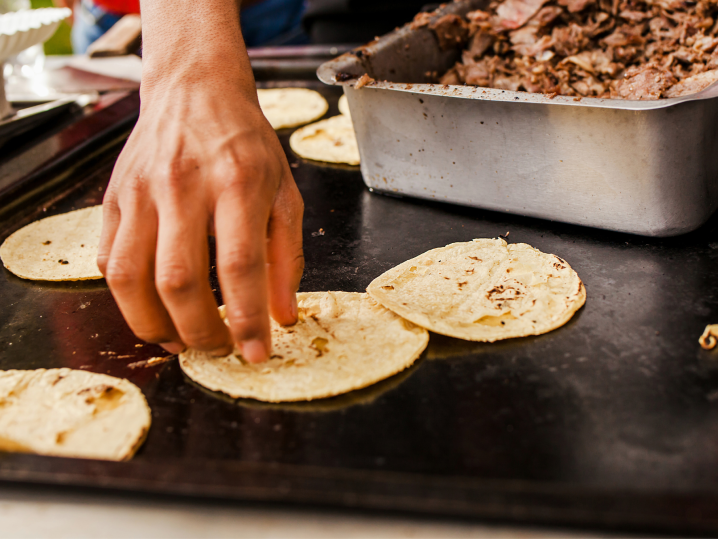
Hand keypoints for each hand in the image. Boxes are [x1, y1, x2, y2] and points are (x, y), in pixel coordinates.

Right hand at [97, 79, 303, 362]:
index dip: (247, 319)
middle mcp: (184, 186)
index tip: (257, 354)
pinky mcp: (114, 198)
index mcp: (237, 183)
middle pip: (179, 281)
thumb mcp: (286, 193)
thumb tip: (283, 316)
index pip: (240, 265)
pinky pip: (108, 261)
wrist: (196, 92)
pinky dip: (128, 298)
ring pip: (130, 278)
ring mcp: (141, 191)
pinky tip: (154, 306)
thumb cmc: (248, 145)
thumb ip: (287, 257)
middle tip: (218, 349)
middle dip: (199, 332)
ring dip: (154, 325)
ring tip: (180, 340)